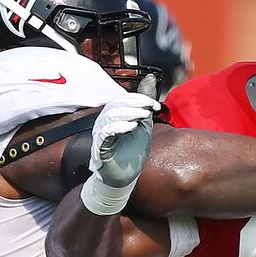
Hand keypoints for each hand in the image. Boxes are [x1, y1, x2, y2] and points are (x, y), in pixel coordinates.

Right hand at [81, 75, 160, 215]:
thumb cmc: (132, 151)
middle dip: (135, 104)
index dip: (139, 99)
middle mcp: (104, 123)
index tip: (156, 105)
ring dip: (129, 113)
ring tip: (144, 116)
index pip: (122, 99)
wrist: (125, 178)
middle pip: (116, 105)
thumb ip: (144, 104)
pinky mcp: (100, 148)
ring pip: (110, 116)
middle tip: (151, 108)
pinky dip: (119, 127)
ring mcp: (100, 135)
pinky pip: (105, 133)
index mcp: (113, 116)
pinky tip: (133, 126)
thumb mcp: (144, 124)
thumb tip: (151, 78)